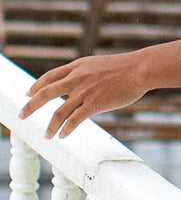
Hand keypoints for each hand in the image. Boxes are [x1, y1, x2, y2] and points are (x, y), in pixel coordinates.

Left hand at [19, 53, 148, 138]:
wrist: (141, 68)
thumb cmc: (126, 68)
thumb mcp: (100, 64)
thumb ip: (85, 73)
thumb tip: (76, 85)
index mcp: (79, 66)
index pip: (50, 76)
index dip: (36, 86)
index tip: (27, 94)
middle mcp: (78, 78)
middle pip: (46, 93)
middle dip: (30, 106)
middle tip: (21, 115)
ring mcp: (85, 91)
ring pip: (58, 112)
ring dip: (50, 126)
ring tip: (47, 135)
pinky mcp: (94, 104)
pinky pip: (74, 120)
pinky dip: (66, 129)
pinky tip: (63, 135)